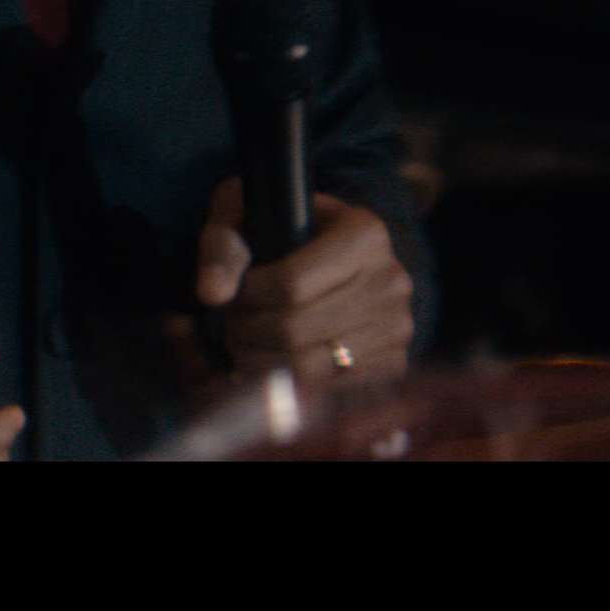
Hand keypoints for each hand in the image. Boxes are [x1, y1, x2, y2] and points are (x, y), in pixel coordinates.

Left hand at [194, 180, 412, 387]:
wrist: (331, 251)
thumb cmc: (279, 229)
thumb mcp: (245, 217)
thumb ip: (223, 248)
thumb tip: (211, 294)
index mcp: (365, 232)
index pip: (291, 283)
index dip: (248, 296)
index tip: (236, 292)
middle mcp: (392, 280)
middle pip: (296, 330)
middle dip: (247, 333)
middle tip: (230, 325)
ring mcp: (398, 327)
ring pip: (309, 369)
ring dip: (259, 363)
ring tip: (244, 345)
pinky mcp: (393, 365)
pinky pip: (329, 392)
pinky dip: (288, 386)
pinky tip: (270, 364)